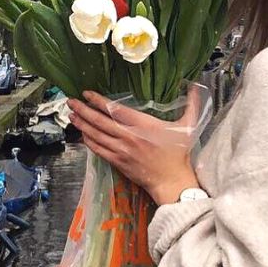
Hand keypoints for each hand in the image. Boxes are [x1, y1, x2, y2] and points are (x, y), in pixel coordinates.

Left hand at [67, 90, 200, 204]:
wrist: (172, 181)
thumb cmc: (179, 154)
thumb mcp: (189, 126)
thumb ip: (192, 104)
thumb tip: (196, 85)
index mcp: (143, 125)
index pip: (115, 109)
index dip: (98, 100)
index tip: (87, 93)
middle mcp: (129, 136)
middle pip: (100, 121)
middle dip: (83, 110)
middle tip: (70, 102)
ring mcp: (122, 150)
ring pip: (96, 135)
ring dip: (82, 125)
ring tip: (71, 115)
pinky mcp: (118, 162)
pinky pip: (98, 150)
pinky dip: (88, 141)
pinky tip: (82, 134)